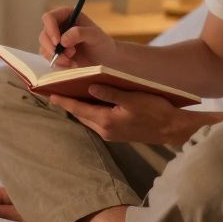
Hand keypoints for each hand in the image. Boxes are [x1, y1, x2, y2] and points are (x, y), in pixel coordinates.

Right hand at [39, 7, 117, 67]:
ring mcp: (55, 42)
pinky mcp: (56, 55)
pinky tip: (74, 65)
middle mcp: (58, 27)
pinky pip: (50, 61)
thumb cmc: (102, 43)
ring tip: (74, 61)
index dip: (50, 29)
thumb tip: (63, 40)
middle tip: (69, 55)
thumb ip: (80, 33)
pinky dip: (61, 65)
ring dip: (58, 58)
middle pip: (43, 35)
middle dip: (53, 48)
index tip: (58, 42)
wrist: (105, 59)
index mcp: (66, 15)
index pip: (49, 18)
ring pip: (44, 50)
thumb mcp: (95, 35)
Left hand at [50, 85, 195, 144]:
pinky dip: (92, 111)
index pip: (79, 109)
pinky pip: (98, 121)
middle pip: (81, 114)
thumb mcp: (133, 98)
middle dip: (69, 103)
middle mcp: (106, 130)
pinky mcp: (117, 134)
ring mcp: (111, 134)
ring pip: (89, 118)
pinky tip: (91, 102)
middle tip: (56, 91)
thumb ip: (110, 93)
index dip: (64, 101)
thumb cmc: (156, 111)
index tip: (50, 94)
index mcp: (107, 121)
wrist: (172, 129)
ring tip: (70, 94)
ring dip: (81, 108)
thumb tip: (89, 88)